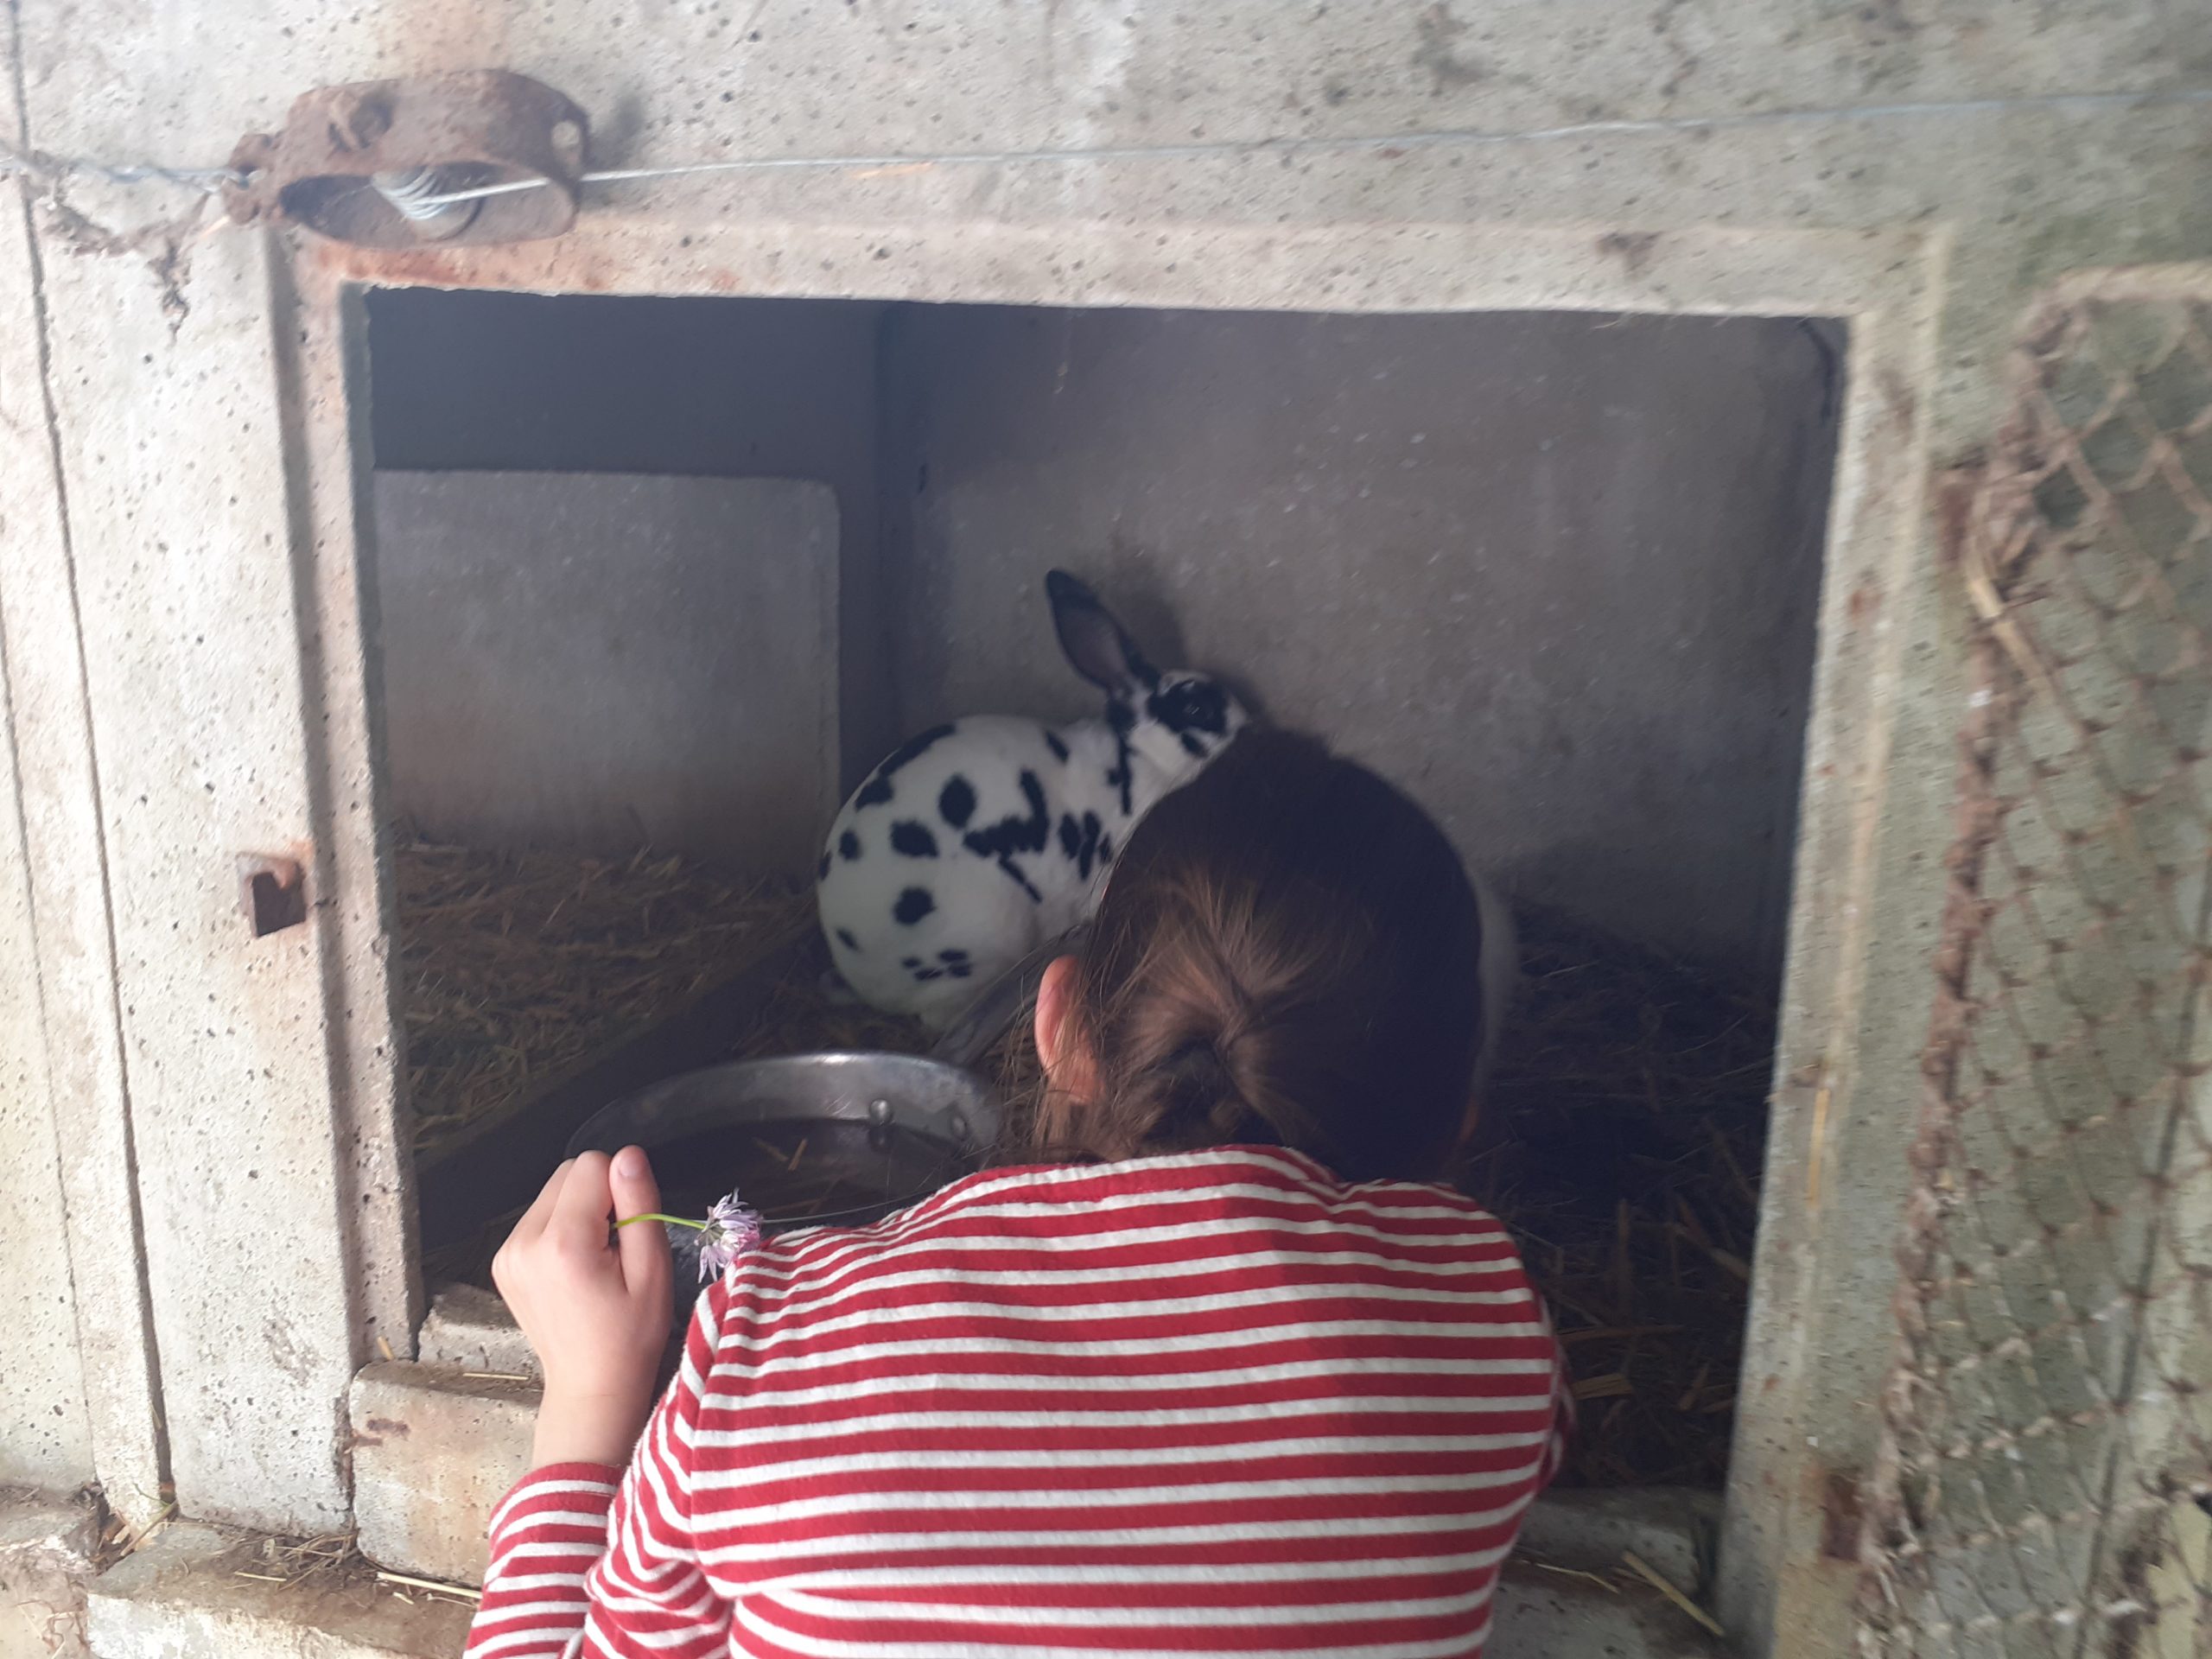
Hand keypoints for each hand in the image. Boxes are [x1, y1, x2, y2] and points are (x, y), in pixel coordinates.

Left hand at [492, 1148, 671, 1469]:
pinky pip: (538, 1216)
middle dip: (598, 1195)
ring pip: (552, 1192)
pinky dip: (561, 1228)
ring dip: (579, 1210)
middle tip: (614, 1245)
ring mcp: (507, 1253)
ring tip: (594, 1259)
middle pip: (568, 1172)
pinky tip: (574, 1266)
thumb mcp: (652, 1269)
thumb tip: (628, 1155)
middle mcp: (524, 1241)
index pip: (592, 1164)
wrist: (590, 1385)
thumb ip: (640, 1205)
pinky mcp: (502, 1261)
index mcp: (563, 1243)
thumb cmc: (630, 1333)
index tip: (628, 1231)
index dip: (621, 1189)